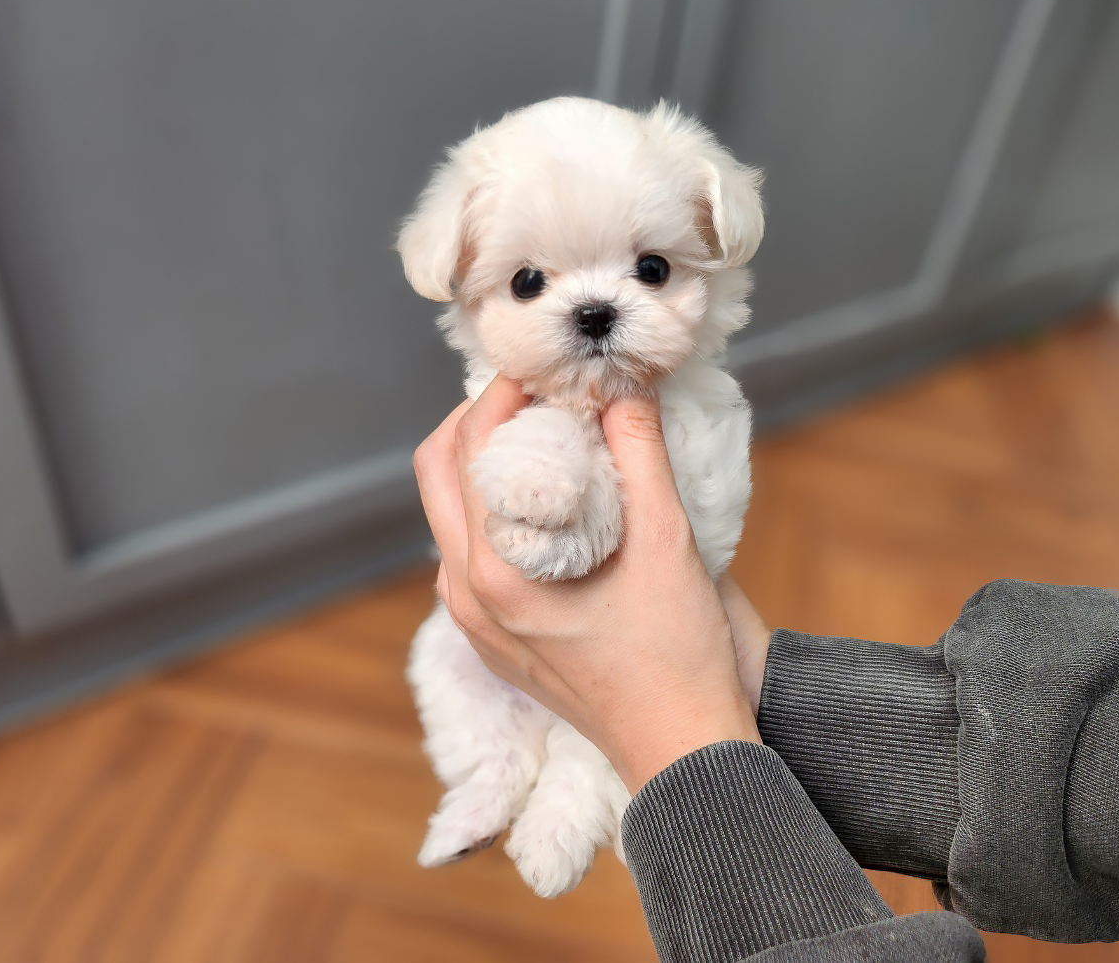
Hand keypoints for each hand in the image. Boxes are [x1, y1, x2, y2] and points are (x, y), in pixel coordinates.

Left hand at [413, 376, 761, 792]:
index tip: (543, 371)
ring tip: (543, 443)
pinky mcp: (492, 638)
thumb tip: (621, 385)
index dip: (500, 394)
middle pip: (436, 476)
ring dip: (482, 467)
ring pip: (448, 516)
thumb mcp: (666, 539)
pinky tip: (547, 505)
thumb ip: (638, 451)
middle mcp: (466, 597)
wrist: (682, 748)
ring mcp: (473, 622)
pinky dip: (493, 513)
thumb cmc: (678, 653)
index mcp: (494, 573)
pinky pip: (468, 555)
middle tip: (535, 398)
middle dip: (478, 422)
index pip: (466, 450)